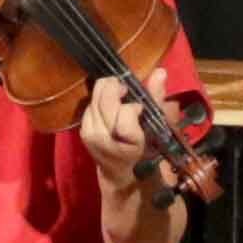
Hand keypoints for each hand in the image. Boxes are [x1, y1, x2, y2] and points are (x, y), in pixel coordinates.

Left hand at [80, 71, 167, 194]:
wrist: (119, 171)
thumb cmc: (144, 149)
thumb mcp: (157, 127)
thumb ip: (157, 99)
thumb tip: (160, 72)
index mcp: (127, 145)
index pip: (125, 114)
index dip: (133, 106)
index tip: (140, 110)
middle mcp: (104, 140)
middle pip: (106, 101)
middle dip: (117, 89)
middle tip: (126, 92)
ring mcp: (90, 135)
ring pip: (96, 98)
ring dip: (108, 92)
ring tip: (119, 97)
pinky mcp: (82, 131)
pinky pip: (90, 103)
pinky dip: (99, 99)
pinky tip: (108, 105)